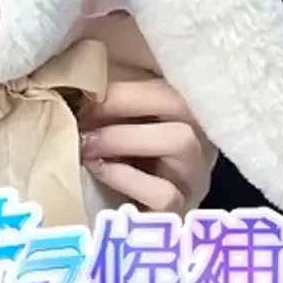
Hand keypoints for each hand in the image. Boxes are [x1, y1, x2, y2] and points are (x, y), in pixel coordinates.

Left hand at [78, 78, 216, 216]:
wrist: (126, 225)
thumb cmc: (117, 158)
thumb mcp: (117, 117)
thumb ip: (110, 89)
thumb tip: (82, 56)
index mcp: (185, 109)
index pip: (167, 82)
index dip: (124, 84)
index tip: (84, 90)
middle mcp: (201, 139)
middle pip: (180, 103)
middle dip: (123, 103)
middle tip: (82, 114)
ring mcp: (196, 177)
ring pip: (182, 141)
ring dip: (124, 137)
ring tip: (86, 144)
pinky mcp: (183, 214)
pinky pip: (165, 193)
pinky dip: (126, 177)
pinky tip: (100, 169)